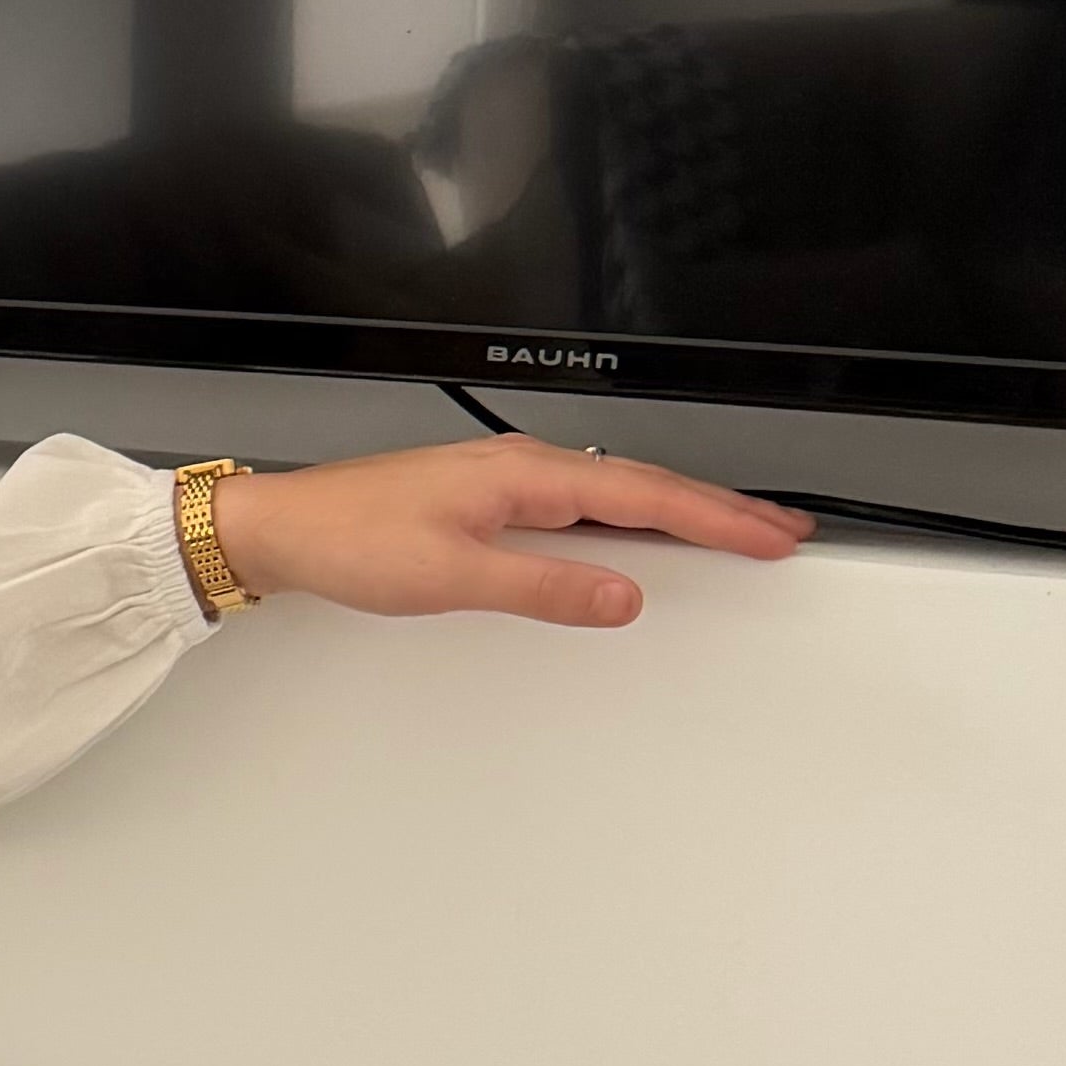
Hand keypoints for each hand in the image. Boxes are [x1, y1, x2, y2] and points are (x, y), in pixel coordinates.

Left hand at [213, 439, 808, 627]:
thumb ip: (543, 589)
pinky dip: (631, 514)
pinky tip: (641, 530)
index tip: (771, 535)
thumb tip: (621, 598)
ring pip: (618, 491)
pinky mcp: (489, 498)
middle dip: (719, 508)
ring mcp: (507, 480)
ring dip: (681, 508)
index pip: (645, 495)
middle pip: (644, 486)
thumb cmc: (350, 540)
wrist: (284, 528)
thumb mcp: (452, 577)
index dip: (716, 517)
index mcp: (525, 475)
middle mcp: (522, 467)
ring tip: (734, 528)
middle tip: (781, 530)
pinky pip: (584, 501)